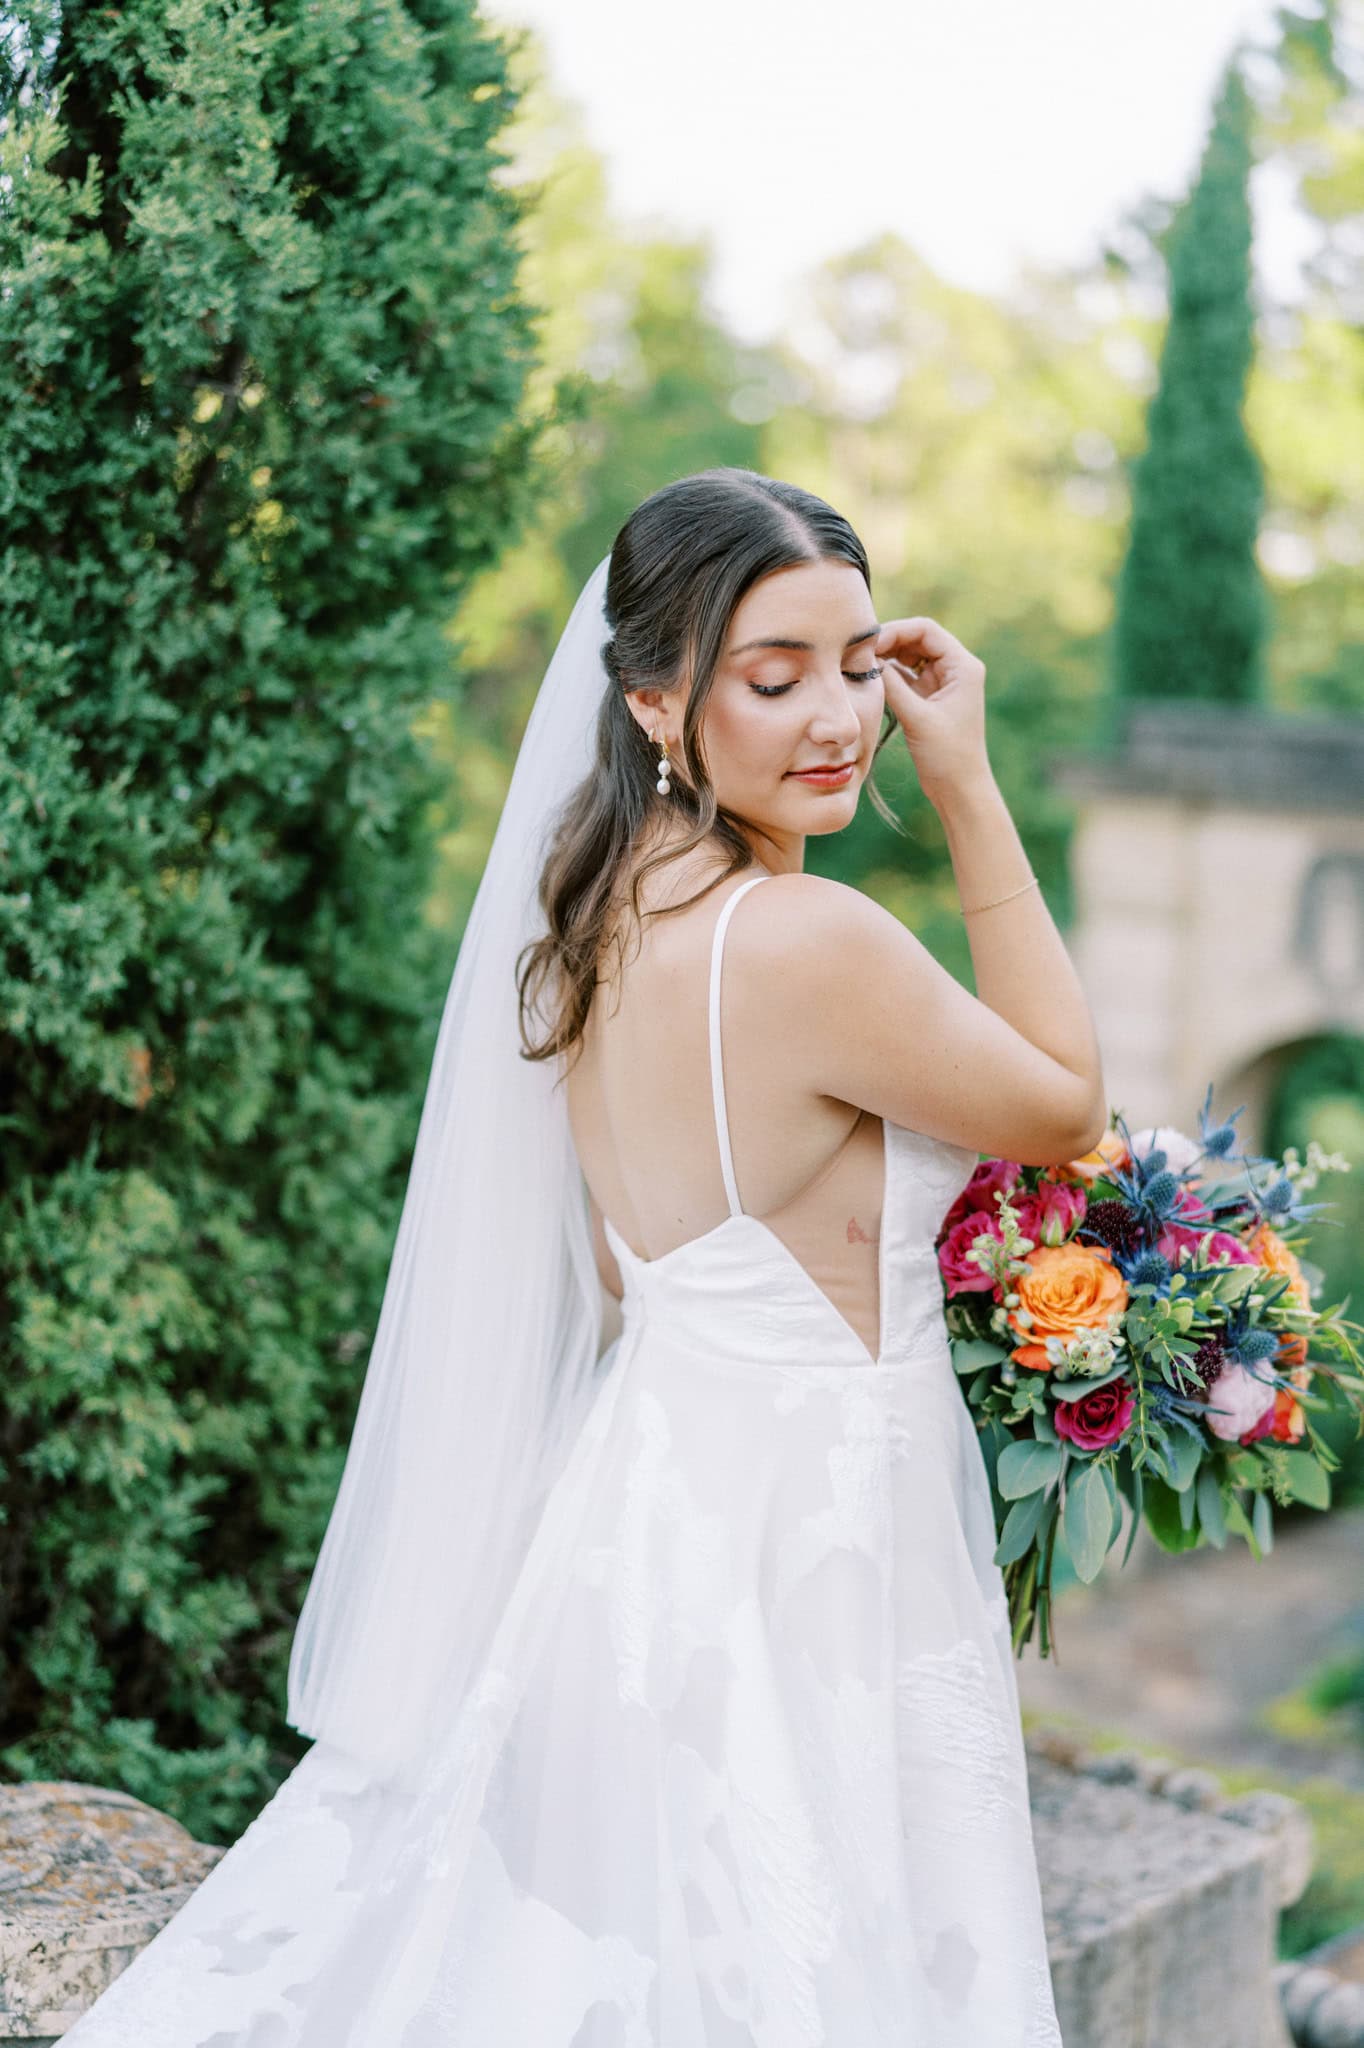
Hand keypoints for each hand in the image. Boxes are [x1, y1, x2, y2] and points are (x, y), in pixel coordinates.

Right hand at [875, 616, 991, 804]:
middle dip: (889, 642)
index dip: (896, 631)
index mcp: (963, 666)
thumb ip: (893, 685)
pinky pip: (905, 676)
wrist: (959, 789)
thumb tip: (868, 660)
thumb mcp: (917, 717)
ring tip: (861, 664)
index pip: (926, 630)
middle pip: (917, 639)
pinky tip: (870, 679)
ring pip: (909, 656)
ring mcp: (941, 683)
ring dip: (886, 657)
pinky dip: (888, 675)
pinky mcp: (929, 698)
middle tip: (858, 653)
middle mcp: (954, 669)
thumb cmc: (948, 755)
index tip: (869, 643)